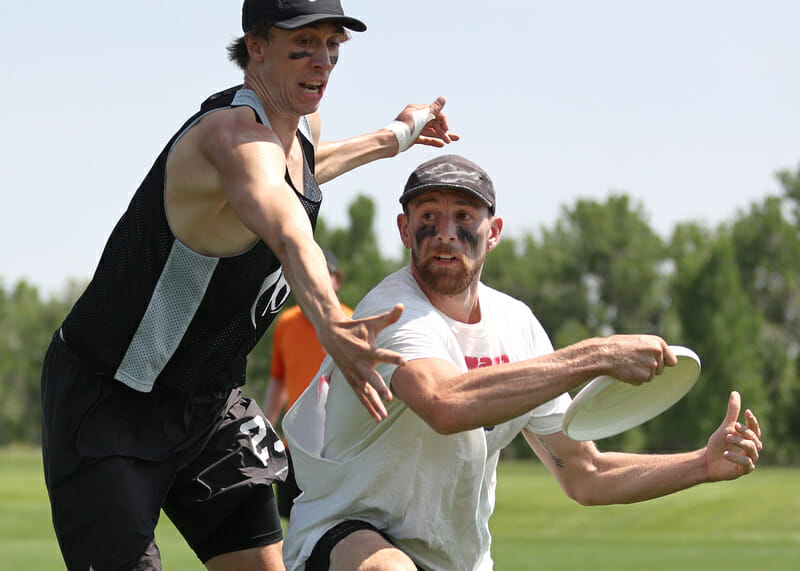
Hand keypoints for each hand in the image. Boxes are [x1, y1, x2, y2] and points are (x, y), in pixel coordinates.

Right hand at [322, 304, 405, 421]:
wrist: (331, 334)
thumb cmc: (356, 327)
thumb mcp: (372, 321)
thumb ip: (388, 317)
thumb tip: (401, 305)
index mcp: (365, 349)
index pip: (381, 353)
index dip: (392, 357)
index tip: (404, 361)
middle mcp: (358, 363)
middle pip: (370, 378)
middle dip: (378, 388)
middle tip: (388, 397)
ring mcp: (353, 373)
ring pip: (363, 391)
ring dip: (373, 403)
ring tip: (383, 416)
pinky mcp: (351, 379)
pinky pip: (360, 395)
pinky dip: (367, 406)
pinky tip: (377, 417)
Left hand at [393, 96, 459, 148]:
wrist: (391, 142)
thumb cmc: (405, 128)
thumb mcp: (421, 117)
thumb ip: (434, 109)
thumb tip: (443, 98)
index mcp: (417, 109)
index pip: (434, 113)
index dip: (443, 120)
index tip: (446, 129)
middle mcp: (416, 117)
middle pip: (434, 123)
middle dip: (443, 131)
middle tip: (451, 139)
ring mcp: (414, 128)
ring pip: (431, 131)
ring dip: (441, 136)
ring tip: (450, 141)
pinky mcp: (413, 137)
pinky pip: (425, 138)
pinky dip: (433, 141)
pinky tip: (441, 144)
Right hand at [602, 334, 676, 385]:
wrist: (605, 354)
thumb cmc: (619, 346)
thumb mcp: (639, 341)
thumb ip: (652, 349)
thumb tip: (661, 359)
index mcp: (658, 343)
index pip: (671, 360)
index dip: (663, 363)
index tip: (657, 364)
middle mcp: (657, 353)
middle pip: (660, 370)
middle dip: (649, 368)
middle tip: (635, 361)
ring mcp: (651, 365)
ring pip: (650, 376)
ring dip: (640, 374)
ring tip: (629, 364)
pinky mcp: (644, 376)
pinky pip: (641, 381)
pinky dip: (634, 379)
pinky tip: (626, 370)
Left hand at [705, 391, 761, 479]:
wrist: (708, 461)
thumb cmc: (719, 443)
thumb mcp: (726, 426)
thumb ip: (733, 412)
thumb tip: (735, 392)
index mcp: (748, 438)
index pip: (755, 428)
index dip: (752, 421)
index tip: (747, 412)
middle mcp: (752, 448)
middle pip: (754, 438)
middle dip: (745, 432)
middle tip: (734, 425)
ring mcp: (749, 459)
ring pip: (751, 450)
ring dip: (740, 442)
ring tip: (727, 437)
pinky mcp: (744, 470)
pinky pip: (746, 464)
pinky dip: (736, 458)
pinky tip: (725, 454)